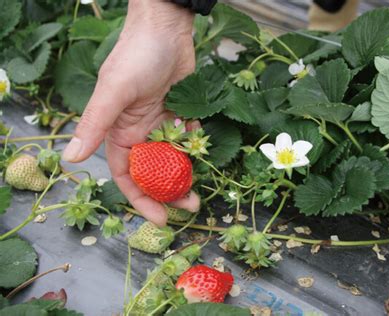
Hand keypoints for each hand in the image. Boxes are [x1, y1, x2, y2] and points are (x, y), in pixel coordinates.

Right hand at [62, 0, 199, 225]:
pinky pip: (187, 137)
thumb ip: (94, 125)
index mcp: (118, 132)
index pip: (126, 175)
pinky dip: (194, 146)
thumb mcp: (114, 92)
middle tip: (189, 205)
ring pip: (173, 158)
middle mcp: (138, 131)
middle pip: (153, 172)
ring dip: (185, 174)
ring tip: (200, 191)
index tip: (160, 218)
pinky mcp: (179, 112)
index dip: (140, 199)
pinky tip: (202, 145)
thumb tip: (68, 158)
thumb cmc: (137, 56)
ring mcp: (160, 122)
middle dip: (168, 191)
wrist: (167, 28)